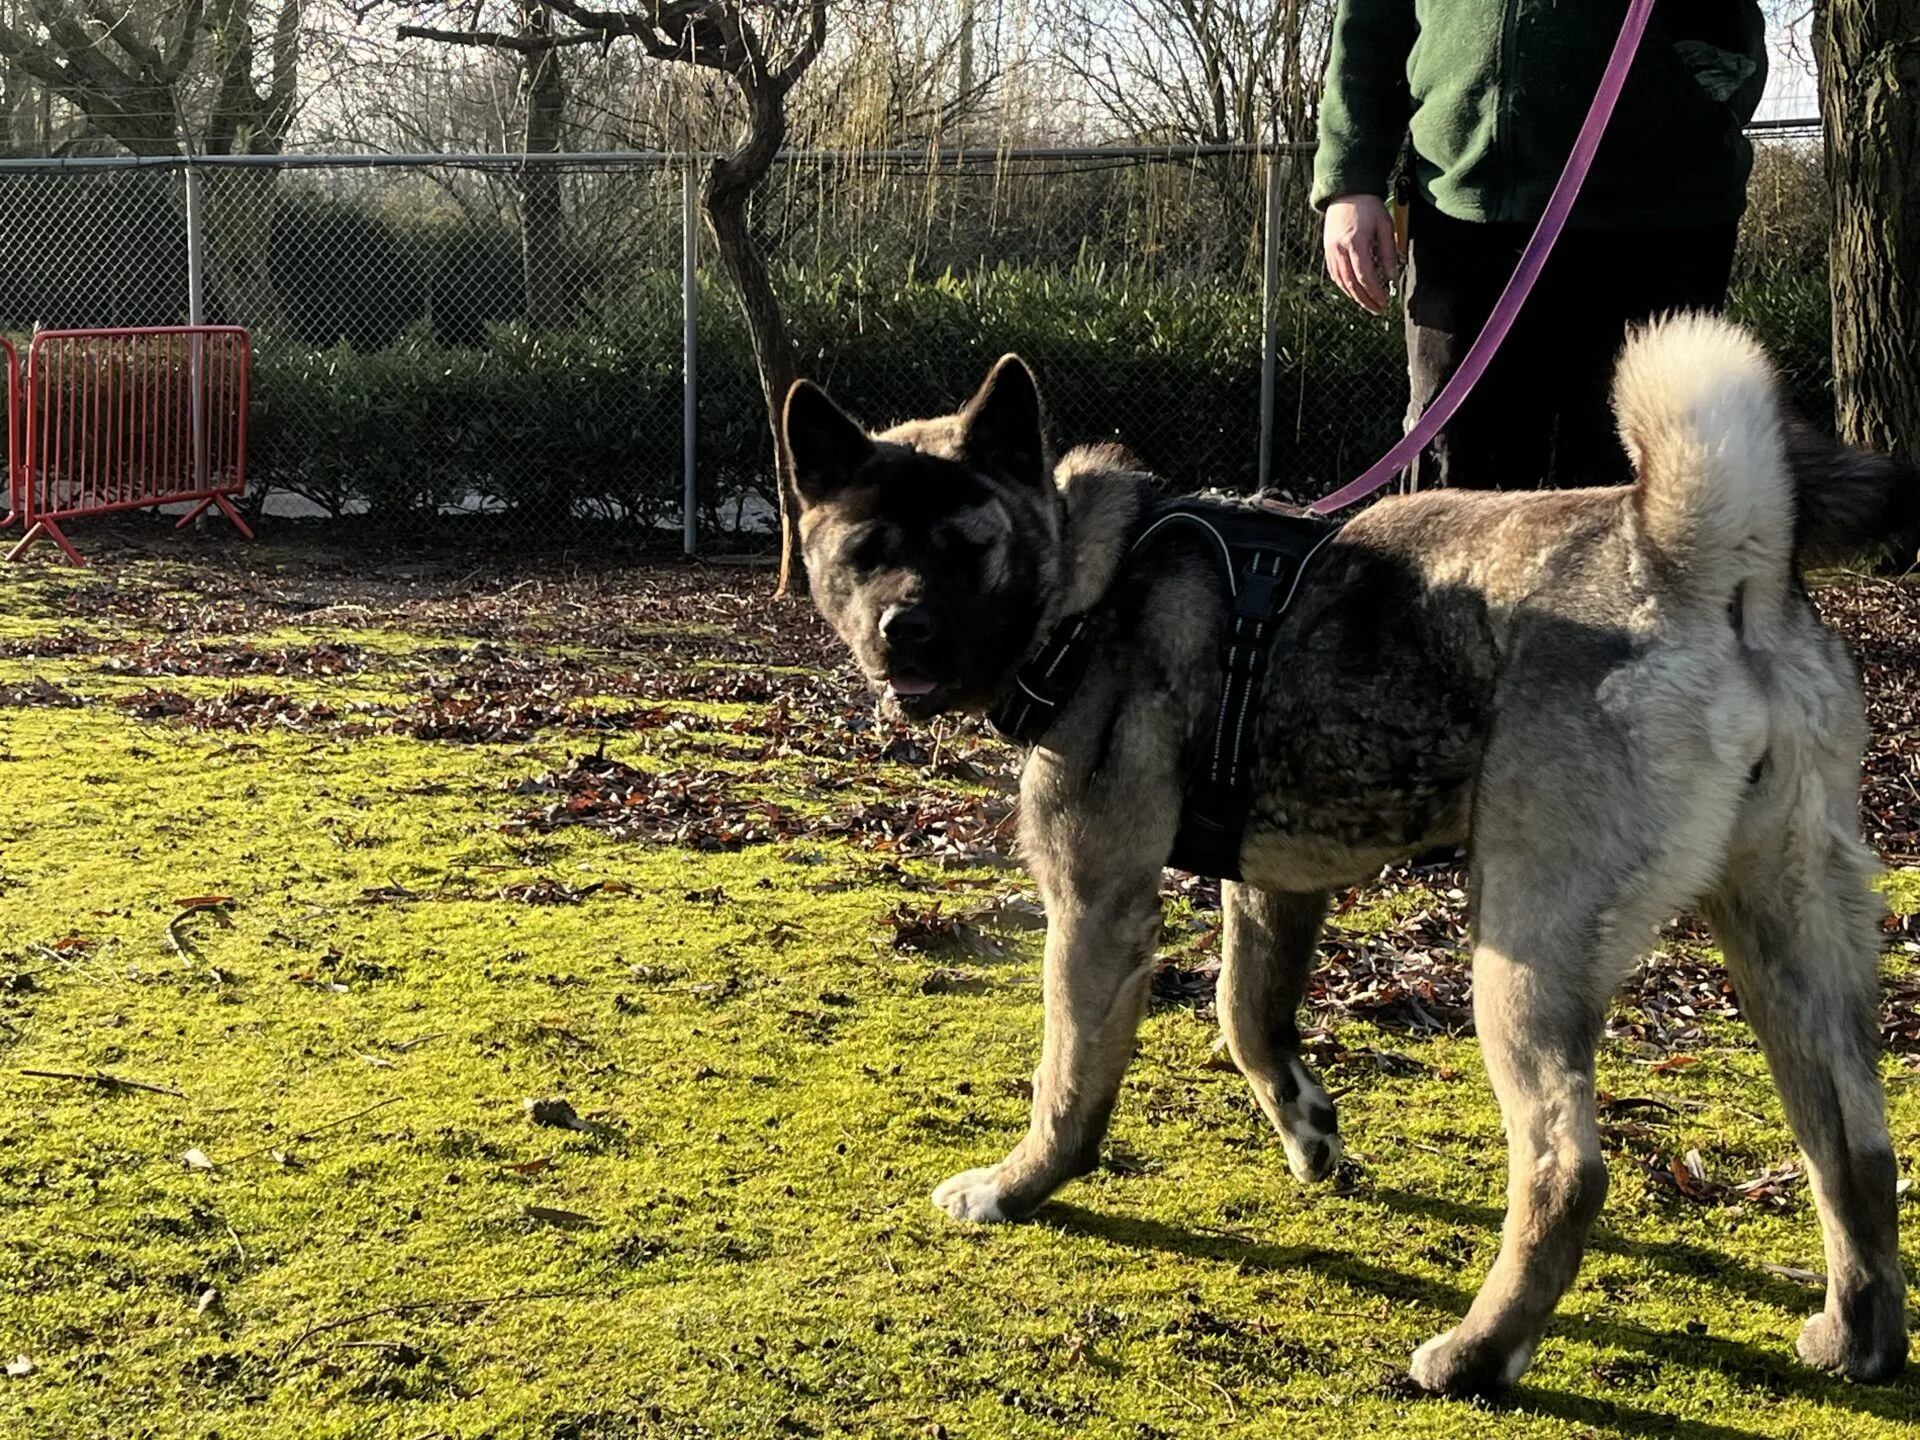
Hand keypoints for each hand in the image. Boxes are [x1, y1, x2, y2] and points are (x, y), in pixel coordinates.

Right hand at [1323, 194, 1401, 314]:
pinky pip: (1335, 275)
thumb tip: (1392, 277)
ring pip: (1341, 282)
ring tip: (1368, 304)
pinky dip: (1344, 287)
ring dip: (1355, 297)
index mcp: (1355, 242)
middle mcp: (1340, 249)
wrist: (1347, 191)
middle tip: (1378, 309)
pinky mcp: (1328, 251)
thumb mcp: (1385, 226)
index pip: (1364, 276)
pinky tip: (1354, 292)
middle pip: (1351, 284)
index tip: (1385, 301)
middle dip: (1365, 300)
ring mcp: (1331, 251)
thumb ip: (1388, 252)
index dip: (1375, 292)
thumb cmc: (1368, 206)